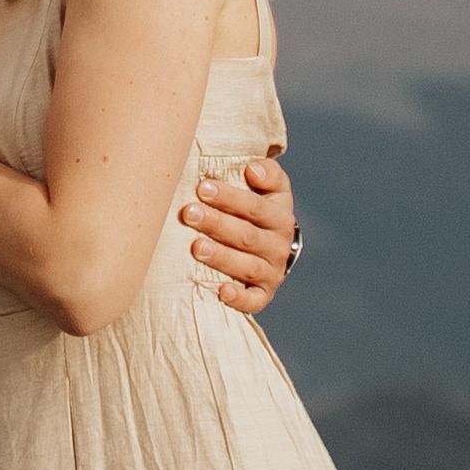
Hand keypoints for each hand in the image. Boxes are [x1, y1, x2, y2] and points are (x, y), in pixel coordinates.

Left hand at [181, 142, 300, 317]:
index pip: (255, 206)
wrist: (271, 247)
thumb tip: (253, 168)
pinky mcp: (263, 295)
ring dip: (221, 257)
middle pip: (247, 236)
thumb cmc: (258, 209)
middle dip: (216, 224)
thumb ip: (267, 173)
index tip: (203, 187)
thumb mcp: (270, 188)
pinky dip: (239, 298)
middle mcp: (279, 246)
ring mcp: (272, 273)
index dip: (229, 197)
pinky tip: (221, 291)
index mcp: (280, 217)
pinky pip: (254, 301)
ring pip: (247, 267)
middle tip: (189, 213)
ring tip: (195, 247)